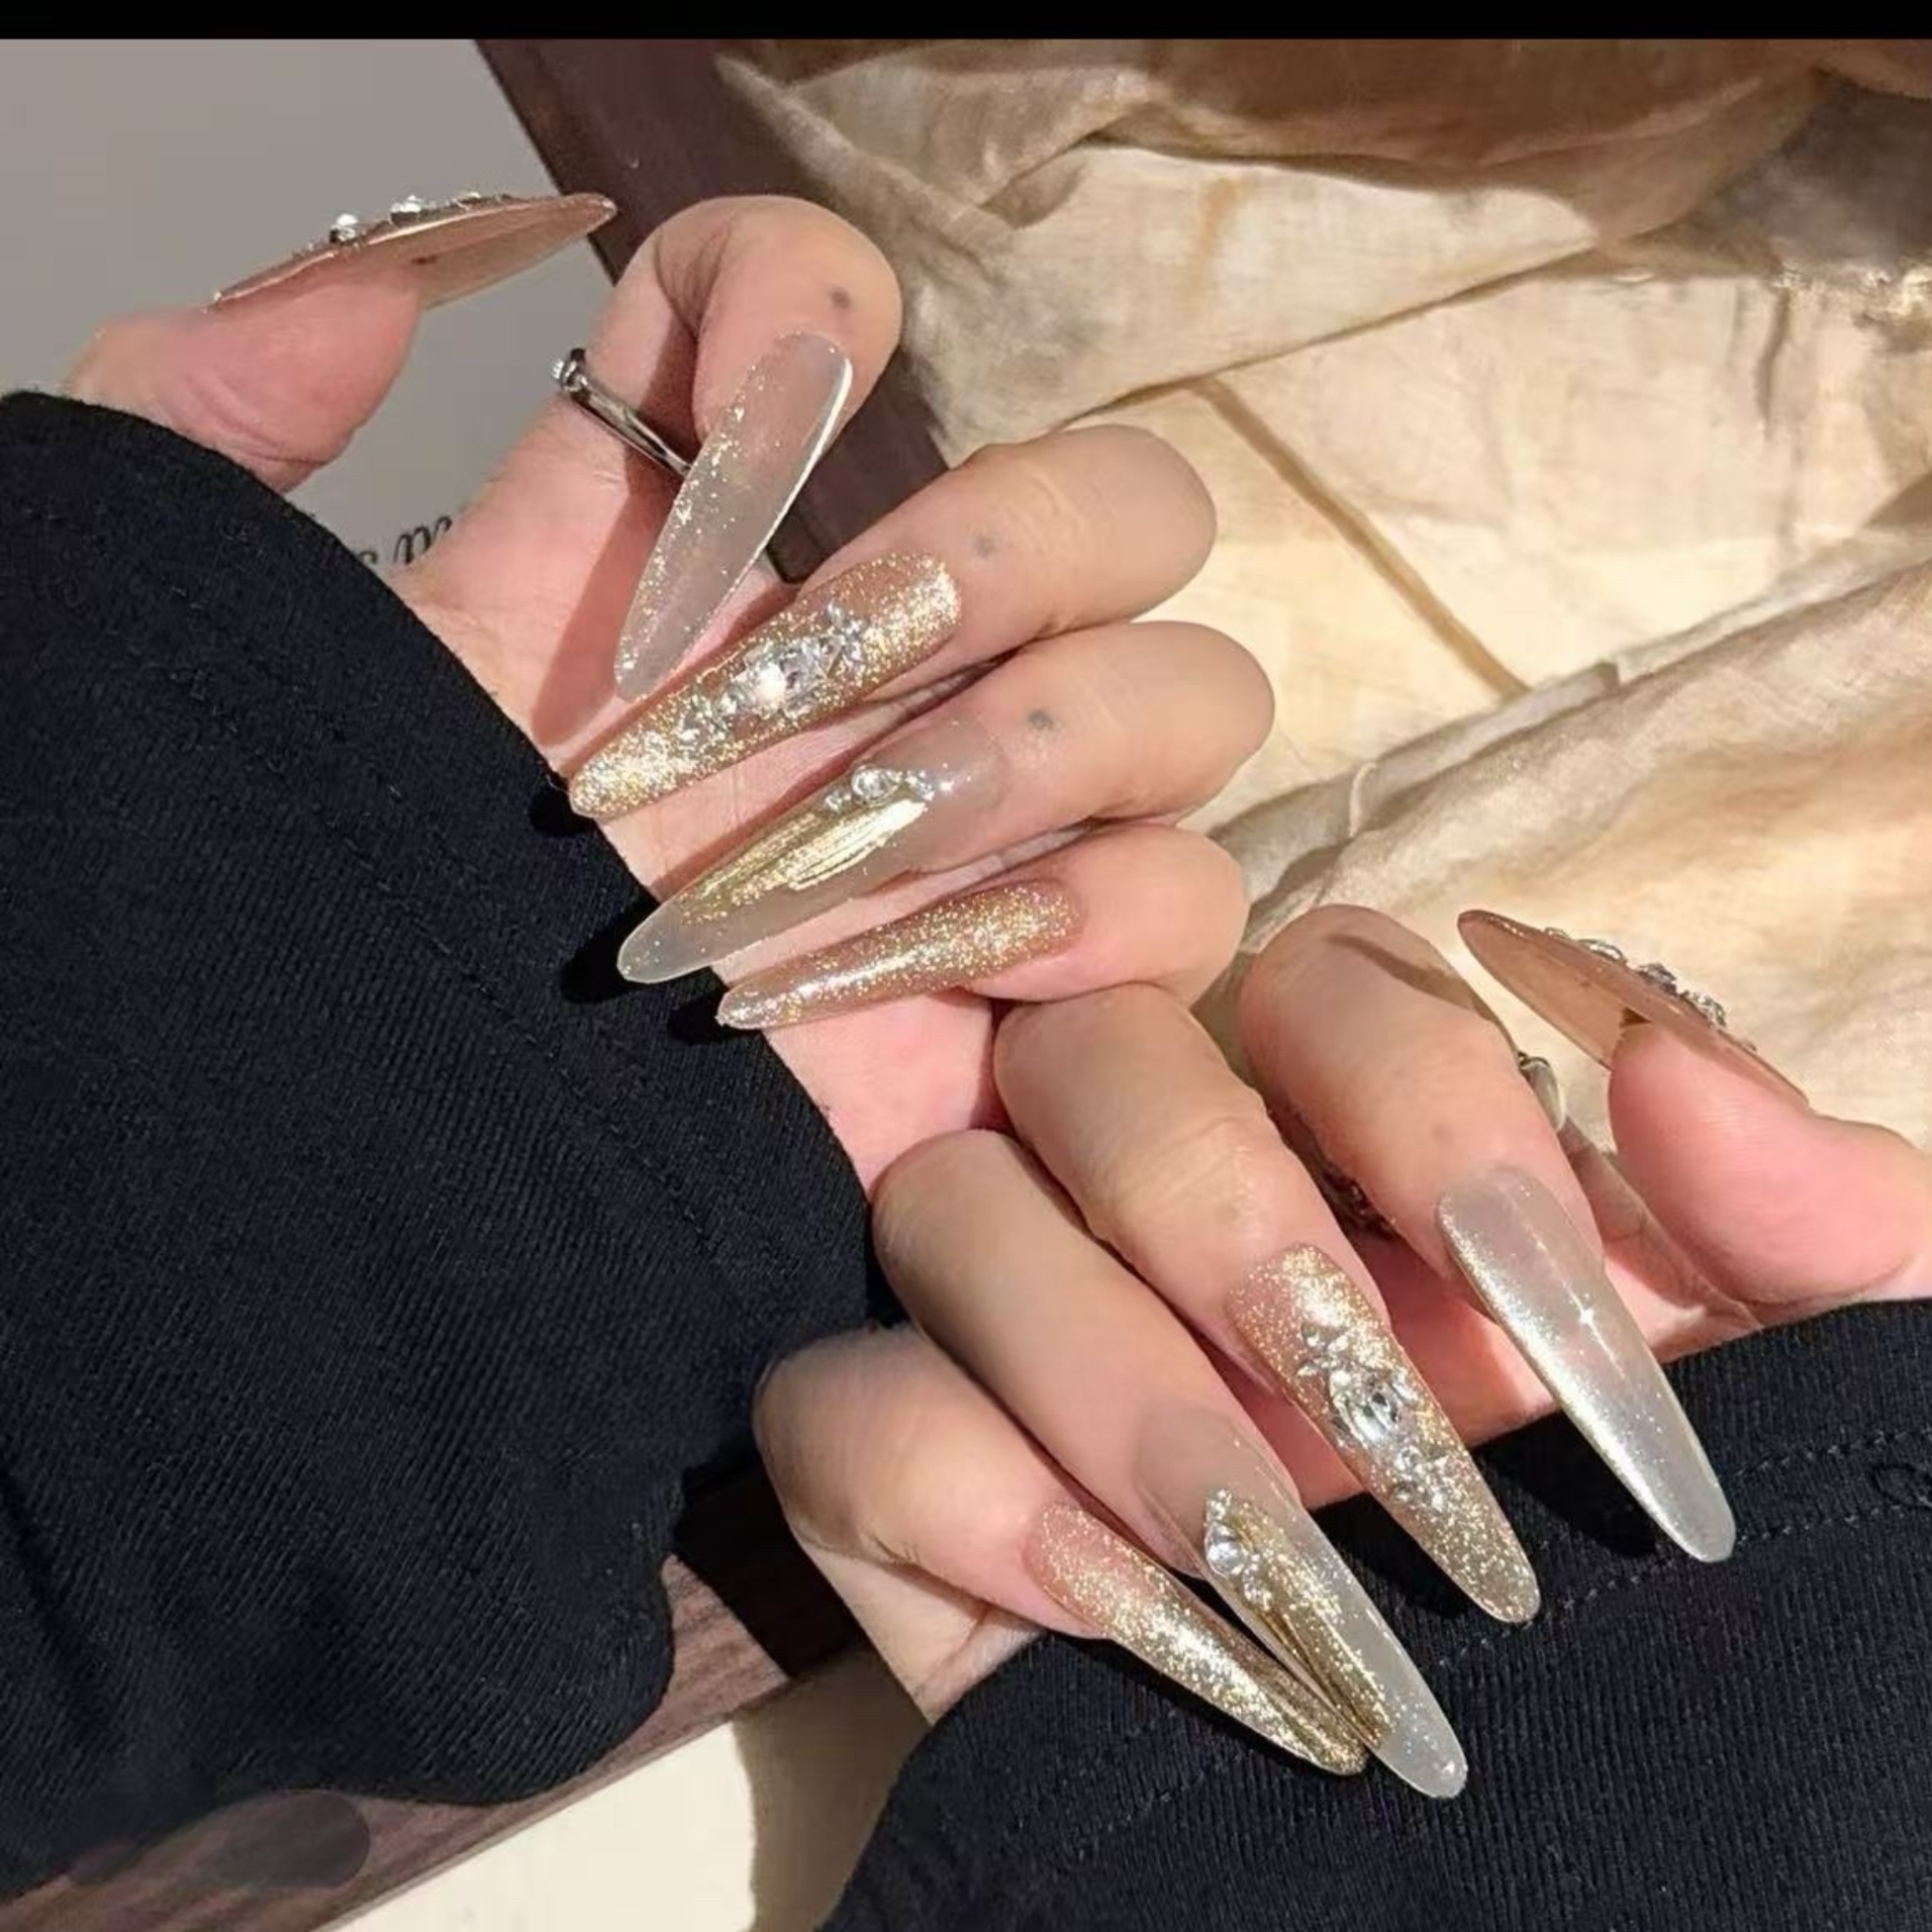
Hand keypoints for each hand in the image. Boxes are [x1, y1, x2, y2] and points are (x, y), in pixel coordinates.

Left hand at [70, 190, 1258, 1185]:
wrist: (382, 1185)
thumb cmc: (320, 924)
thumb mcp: (225, 647)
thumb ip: (226, 413)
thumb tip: (398, 279)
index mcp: (688, 561)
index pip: (822, 306)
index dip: (798, 302)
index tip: (707, 416)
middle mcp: (872, 676)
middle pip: (1126, 497)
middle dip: (991, 556)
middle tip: (807, 684)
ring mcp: (979, 838)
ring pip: (1195, 695)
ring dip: (1022, 753)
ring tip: (828, 863)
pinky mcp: (1035, 1007)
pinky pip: (1183, 909)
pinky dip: (1070, 923)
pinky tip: (900, 975)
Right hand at [754, 908, 1931, 1793]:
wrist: (1548, 1884)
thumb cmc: (1688, 1625)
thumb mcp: (1819, 1410)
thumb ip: (1816, 1219)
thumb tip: (1662, 1062)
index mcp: (1374, 1157)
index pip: (1328, 980)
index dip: (1423, 1103)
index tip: (1546, 1313)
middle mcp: (1176, 1208)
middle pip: (1094, 1056)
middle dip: (1232, 1230)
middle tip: (1395, 1454)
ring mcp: (1023, 1338)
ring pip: (944, 1212)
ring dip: (1110, 1386)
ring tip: (1277, 1565)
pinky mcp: (902, 1493)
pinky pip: (835, 1413)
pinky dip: (966, 1500)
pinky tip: (1118, 1622)